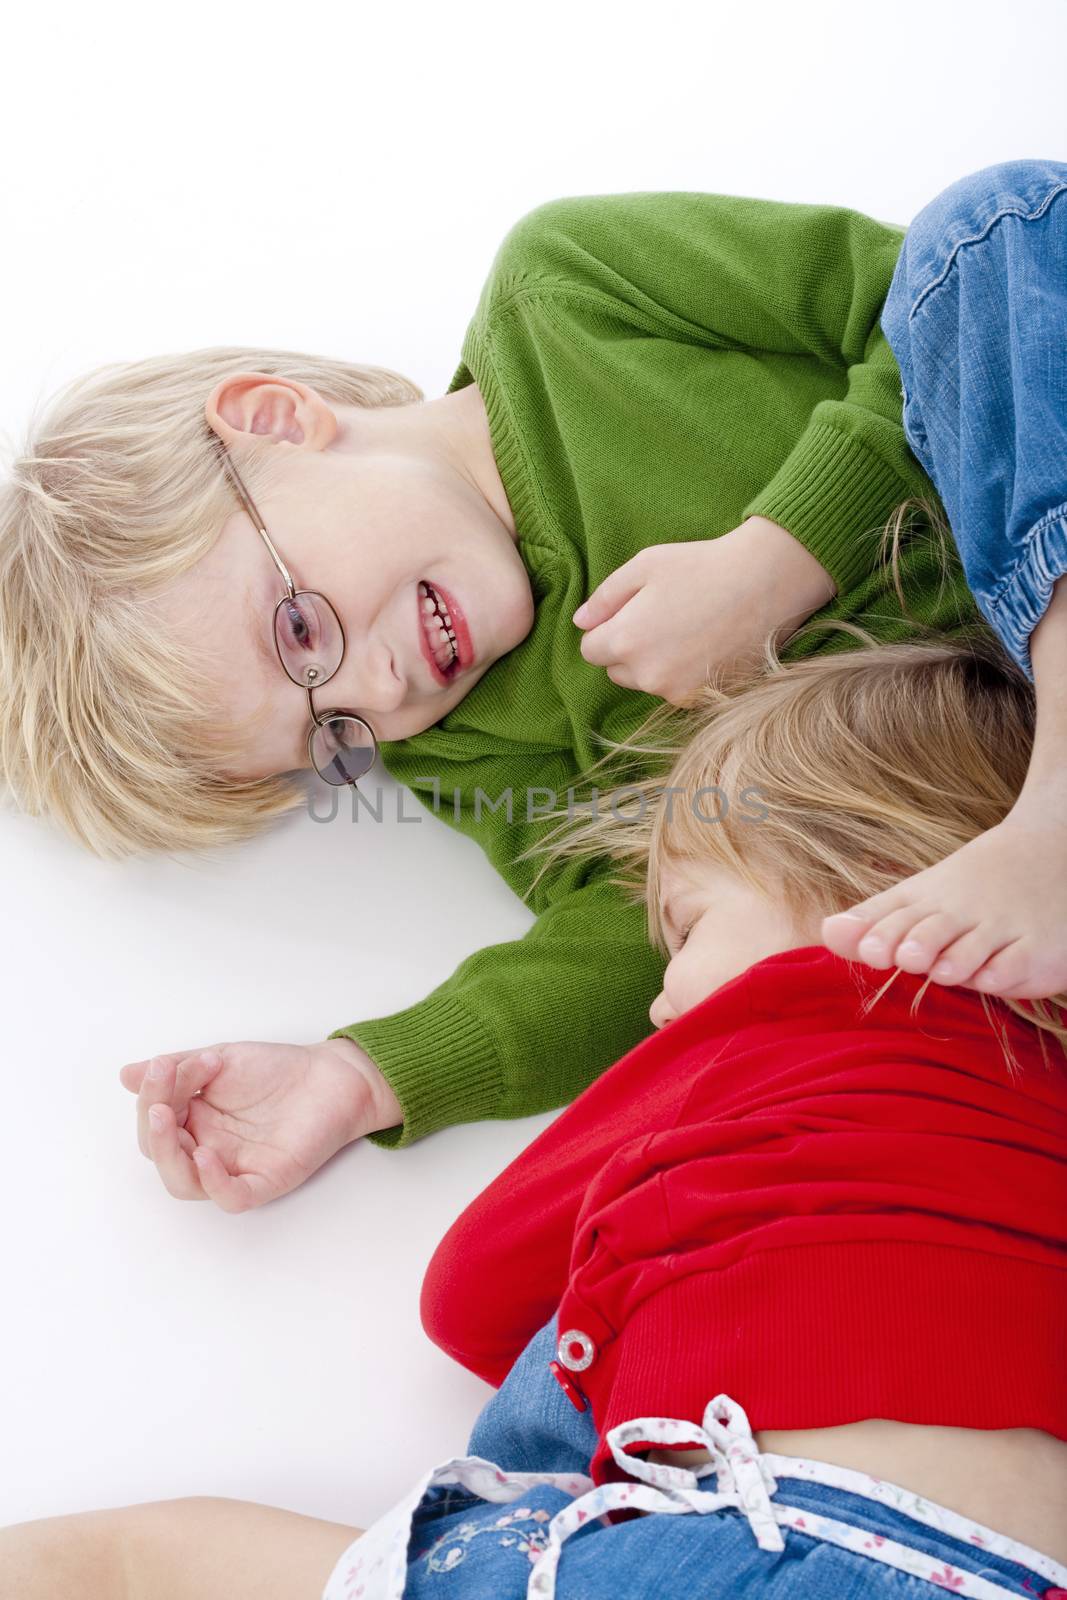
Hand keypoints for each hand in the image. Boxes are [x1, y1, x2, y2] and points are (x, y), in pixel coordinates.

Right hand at [118, 1036, 401, 1211]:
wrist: (331, 1075)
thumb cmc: (276, 1069)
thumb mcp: (220, 1059)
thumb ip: (177, 1070)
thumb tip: (128, 1074)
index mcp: (192, 1122)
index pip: (155, 1120)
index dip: (152, 1096)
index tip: (166, 1065)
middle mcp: (206, 1149)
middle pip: (161, 1154)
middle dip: (154, 1125)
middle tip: (161, 1099)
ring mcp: (233, 1168)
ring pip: (185, 1183)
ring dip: (169, 1154)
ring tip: (168, 1119)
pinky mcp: (264, 1181)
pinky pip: (231, 1196)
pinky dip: (213, 1182)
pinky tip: (205, 1155)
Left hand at [572, 516, 836, 705]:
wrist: (769, 582)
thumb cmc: (704, 566)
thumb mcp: (645, 566)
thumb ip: (605, 597)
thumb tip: (581, 623)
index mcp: (625, 640)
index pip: (590, 650)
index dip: (607, 629)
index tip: (633, 612)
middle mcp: (648, 675)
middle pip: (618, 672)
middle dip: (630, 650)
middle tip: (663, 619)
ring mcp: (679, 692)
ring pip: (650, 683)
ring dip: (658, 664)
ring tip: (690, 630)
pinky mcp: (707, 699)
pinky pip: (680, 691)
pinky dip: (687, 675)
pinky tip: (707, 646)